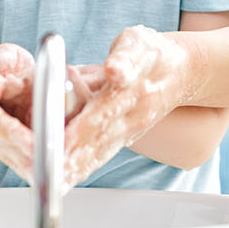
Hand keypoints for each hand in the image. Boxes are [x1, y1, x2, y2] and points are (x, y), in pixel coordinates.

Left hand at [61, 26, 197, 189]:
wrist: (181, 71)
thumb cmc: (151, 53)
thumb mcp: (138, 44)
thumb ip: (125, 58)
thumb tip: (114, 70)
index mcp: (131, 91)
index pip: (103, 112)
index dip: (81, 128)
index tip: (62, 141)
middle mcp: (132, 116)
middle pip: (98, 139)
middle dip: (72, 155)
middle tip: (47, 169)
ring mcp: (129, 130)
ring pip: (100, 152)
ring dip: (77, 168)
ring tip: (55, 183)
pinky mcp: (126, 137)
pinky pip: (102, 155)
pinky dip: (85, 168)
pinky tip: (68, 180)